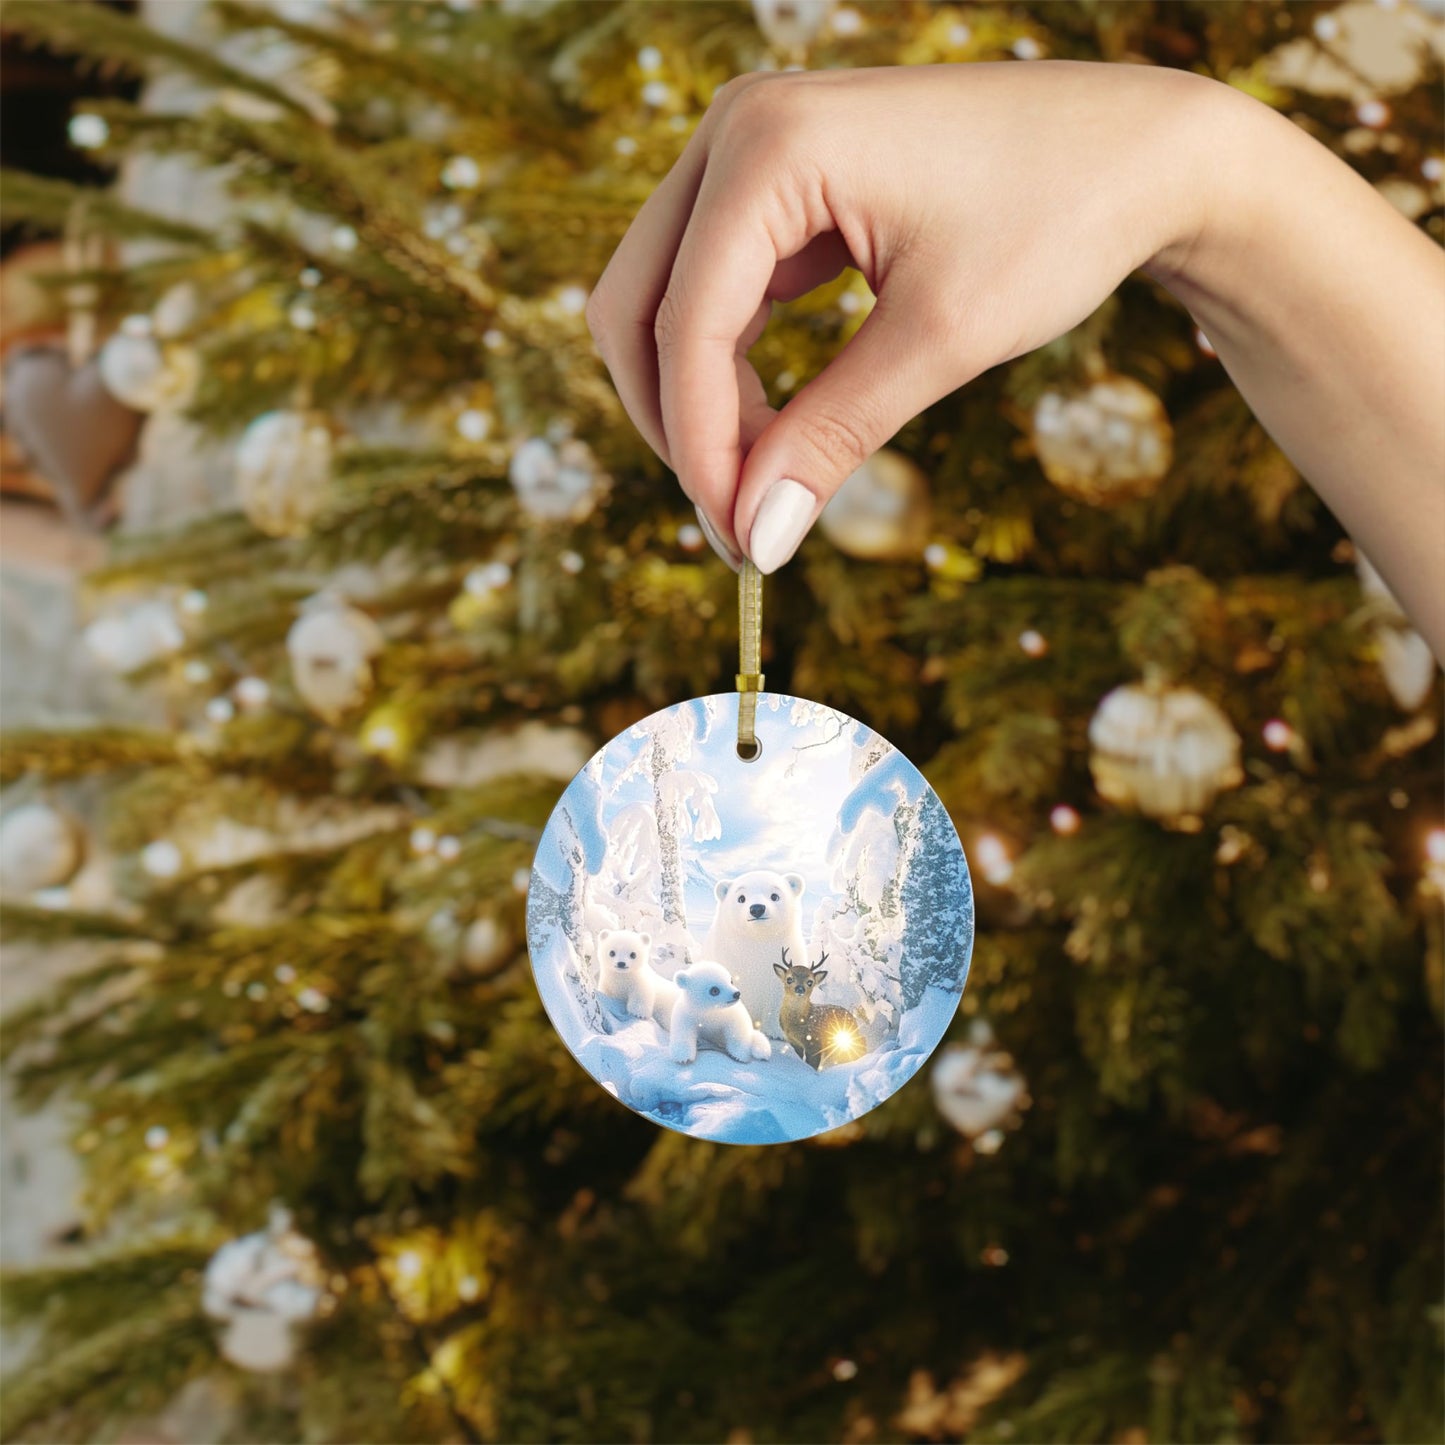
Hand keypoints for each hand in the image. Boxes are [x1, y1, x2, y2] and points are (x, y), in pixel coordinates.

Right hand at [585, 61, 1220, 572]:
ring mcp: (752, 151)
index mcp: (770, 145)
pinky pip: (715, 291)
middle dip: (677, 425)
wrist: (1141, 153)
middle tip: (737, 522)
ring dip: (698, 403)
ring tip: (764, 486)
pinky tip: (777, 430)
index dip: (700, 448)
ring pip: (666, 303)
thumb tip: (756, 537)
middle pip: (637, 307)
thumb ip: (832, 437)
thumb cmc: (1058, 220)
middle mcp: (739, 130)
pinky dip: (731, 369)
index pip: (685, 325)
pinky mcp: (778, 184)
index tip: (740, 540)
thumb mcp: (940, 341)